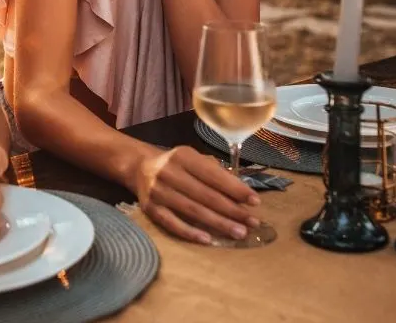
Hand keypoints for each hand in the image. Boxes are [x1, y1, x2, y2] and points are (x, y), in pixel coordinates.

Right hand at [130, 145, 260, 243]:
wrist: (140, 168)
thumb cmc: (177, 165)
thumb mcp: (194, 159)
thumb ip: (215, 172)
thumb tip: (242, 194)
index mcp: (183, 156)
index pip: (214, 175)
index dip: (236, 189)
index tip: (255, 202)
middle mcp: (168, 172)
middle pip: (206, 195)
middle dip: (232, 210)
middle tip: (252, 223)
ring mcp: (158, 191)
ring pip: (193, 211)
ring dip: (219, 223)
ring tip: (239, 232)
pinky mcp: (150, 209)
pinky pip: (172, 223)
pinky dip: (190, 232)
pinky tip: (208, 240)